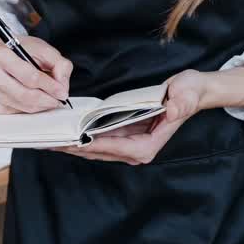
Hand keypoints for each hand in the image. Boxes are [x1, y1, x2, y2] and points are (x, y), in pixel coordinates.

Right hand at [0, 32, 72, 113]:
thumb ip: (60, 65)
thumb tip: (62, 86)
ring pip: (24, 106)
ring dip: (42, 105)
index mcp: (1, 55)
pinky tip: (37, 99)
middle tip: (59, 98)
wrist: (7, 55)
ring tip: (50, 97)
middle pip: (25, 94)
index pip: (30, 77)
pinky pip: (19, 112)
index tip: (62, 91)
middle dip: (47, 99)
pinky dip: (33, 108)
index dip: (50, 86)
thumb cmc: (24, 51)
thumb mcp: (45, 50)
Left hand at [55, 69, 207, 164]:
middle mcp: (137, 150)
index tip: (71, 140)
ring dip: (74, 144)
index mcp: (148, 146)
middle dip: (74, 148)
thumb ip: (181, 104)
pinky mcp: (125, 135)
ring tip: (50, 138)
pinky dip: (82, 136)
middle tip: (49, 141)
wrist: (194, 91)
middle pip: (99, 152)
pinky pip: (99, 139)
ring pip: (95, 148)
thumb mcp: (187, 95)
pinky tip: (67, 130)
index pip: (114, 147)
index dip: (91, 144)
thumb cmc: (190, 93)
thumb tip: (172, 110)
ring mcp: (130, 144)